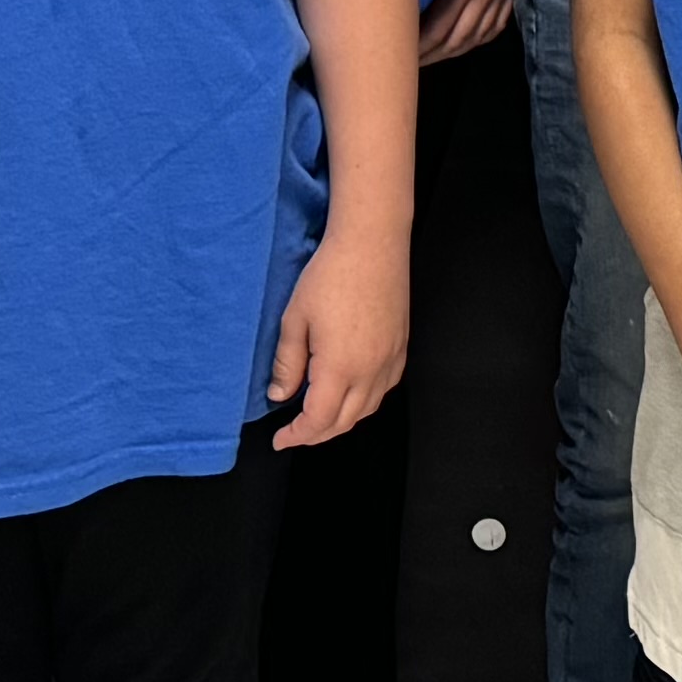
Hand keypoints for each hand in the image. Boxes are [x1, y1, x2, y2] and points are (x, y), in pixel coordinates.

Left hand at [268, 237, 407, 444]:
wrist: (372, 242)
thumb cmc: (331, 274)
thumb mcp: (295, 319)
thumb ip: (287, 364)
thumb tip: (280, 395)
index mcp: (339, 366)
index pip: (318, 420)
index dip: (297, 435)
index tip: (280, 439)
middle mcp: (370, 370)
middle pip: (345, 422)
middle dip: (317, 435)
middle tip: (296, 433)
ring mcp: (390, 359)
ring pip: (368, 409)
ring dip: (343, 420)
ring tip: (320, 417)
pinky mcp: (401, 346)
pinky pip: (385, 388)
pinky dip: (366, 401)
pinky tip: (352, 392)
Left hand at [417, 0, 523, 64]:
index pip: (438, 28)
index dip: (420, 46)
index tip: (400, 53)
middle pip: (453, 40)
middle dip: (430, 56)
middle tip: (408, 65)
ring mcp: (500, 1)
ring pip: (472, 39)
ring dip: (448, 54)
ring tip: (429, 59)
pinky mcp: (511, 0)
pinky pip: (491, 30)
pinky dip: (474, 43)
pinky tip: (463, 46)